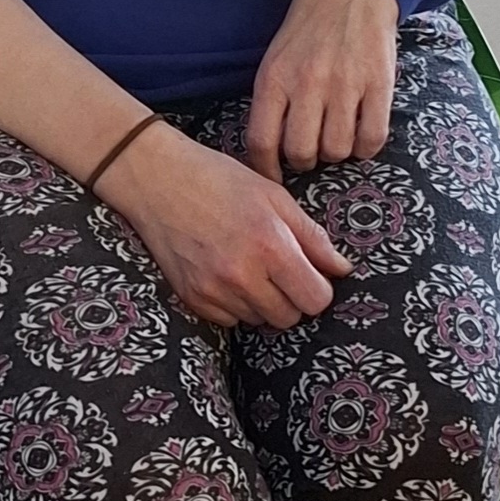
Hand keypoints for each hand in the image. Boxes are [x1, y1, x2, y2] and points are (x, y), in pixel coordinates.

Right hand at [95, 124, 350, 329]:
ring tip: (249, 267)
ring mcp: (214, 291)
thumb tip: (342, 270)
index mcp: (271, 246)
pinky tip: (226, 273)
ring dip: (263, 302)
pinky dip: (235, 304)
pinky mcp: (193, 298)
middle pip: (289, 318)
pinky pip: (230, 320)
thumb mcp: (275, 196)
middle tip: (279, 270)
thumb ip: (313, 237)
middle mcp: (243, 275)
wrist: (157, 180)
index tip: (309, 272)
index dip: (318, 287)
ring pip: (260, 321)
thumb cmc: (220, 179)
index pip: (316, 299)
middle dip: (292, 298)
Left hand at [245, 0, 399, 178]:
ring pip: (337, 150)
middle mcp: (307, 83)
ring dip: (337, 152)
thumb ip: (273, 100)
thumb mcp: (276, 56)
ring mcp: (345, 84)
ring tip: (337, 134)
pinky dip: (366, 147)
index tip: (275, 176)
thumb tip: (270, 152)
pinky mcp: (379, 83)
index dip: (267, 169)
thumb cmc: (309, 25)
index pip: (261, 141)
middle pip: (301, 153)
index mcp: (274, 77)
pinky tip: (362, 133)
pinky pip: (372, 138)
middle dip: (305, 161)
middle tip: (311, 150)